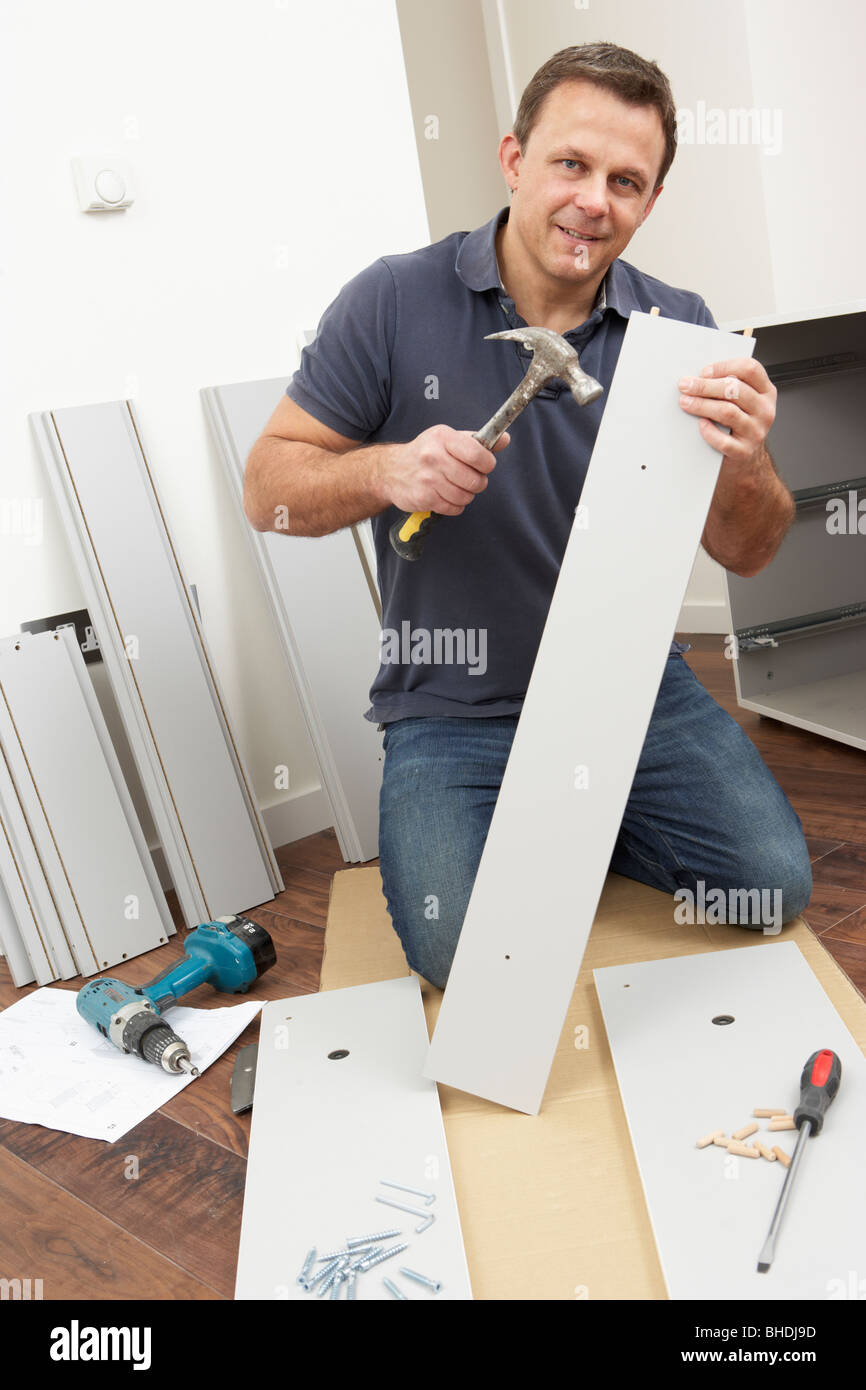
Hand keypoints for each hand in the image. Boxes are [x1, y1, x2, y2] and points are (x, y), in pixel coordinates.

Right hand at [384, 423, 509, 515]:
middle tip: (470, 479)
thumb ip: (477, 441)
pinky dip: (455, 506)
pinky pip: (454, 508)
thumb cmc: (425, 453)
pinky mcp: (423, 497)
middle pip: (475, 480)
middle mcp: (434, 456)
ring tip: (456, 487)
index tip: (484, 465)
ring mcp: (428, 478)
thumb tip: (504, 439)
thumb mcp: (448, 439)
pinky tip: (446, 496)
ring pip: (465, 496)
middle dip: (478, 483)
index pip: (478, 454)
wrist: (391, 470)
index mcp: (443, 438)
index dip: (488, 464)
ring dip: (466, 495)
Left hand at [677, 357, 776, 469]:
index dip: (724, 367)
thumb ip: (728, 387)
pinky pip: (723, 440)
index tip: (704, 372)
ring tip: (685, 402)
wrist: (746, 459)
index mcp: (765, 391)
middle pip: (735, 389)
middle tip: (686, 386)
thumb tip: (699, 377)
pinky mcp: (744, 451)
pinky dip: (708, 432)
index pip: (750, 369)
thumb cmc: (739, 425)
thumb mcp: (742, 402)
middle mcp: (764, 410)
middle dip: (705, 386)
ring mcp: (756, 431)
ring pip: (727, 412)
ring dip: (702, 405)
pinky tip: (700, 425)